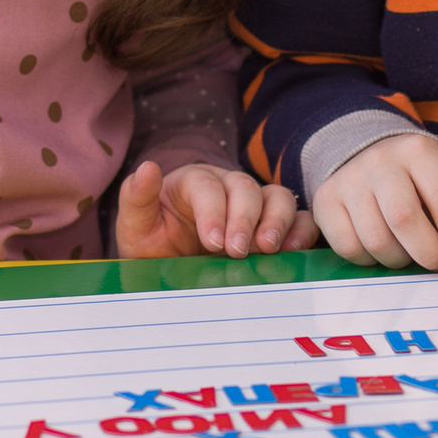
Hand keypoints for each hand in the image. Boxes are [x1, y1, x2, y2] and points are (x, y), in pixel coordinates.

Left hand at [113, 160, 318, 257]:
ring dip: (277, 221)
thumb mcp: (135, 226)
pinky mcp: (276, 226)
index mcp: (195, 183)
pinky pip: (299, 220)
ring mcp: (256, 205)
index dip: (213, 211)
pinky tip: (292, 252)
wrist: (172, 269)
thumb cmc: (154, 244)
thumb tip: (146, 168)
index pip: (208, 187)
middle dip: (244, 219)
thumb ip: (136, 198)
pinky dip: (301, 232)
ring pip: (278, 197)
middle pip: (246, 188)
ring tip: (268, 249)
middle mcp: (229, 187)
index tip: (212, 242)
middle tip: (237, 251)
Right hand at [311, 132, 437, 285]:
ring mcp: (349, 181)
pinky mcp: (326, 201)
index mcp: (420, 152)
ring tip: (409, 250)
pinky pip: (349, 248)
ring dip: (399, 259)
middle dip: (428, 254)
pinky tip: (382, 246)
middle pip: (406, 221)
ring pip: (376, 240)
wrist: (364, 147)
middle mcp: (381, 162)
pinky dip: (370, 259)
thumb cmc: (417, 173)